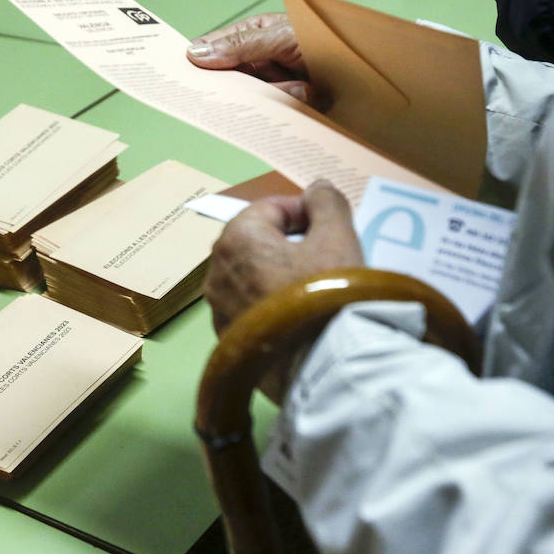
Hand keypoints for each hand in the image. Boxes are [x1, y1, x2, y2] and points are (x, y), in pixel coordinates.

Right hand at [186, 13, 317, 106]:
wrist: (372, 70)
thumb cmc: (330, 41)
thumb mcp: (282, 36)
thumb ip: (240, 45)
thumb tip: (197, 51)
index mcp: (255, 36)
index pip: (216, 48)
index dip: (200, 60)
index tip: (184, 74)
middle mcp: (261, 61)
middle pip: (232, 80)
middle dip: (251, 87)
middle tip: (270, 83)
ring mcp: (276, 85)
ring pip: (256, 99)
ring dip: (283, 95)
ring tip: (309, 86)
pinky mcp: (290, 106)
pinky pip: (275, 113)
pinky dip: (294, 107)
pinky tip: (311, 98)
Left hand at [204, 180, 363, 401]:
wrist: (324, 366)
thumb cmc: (328, 291)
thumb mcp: (338, 237)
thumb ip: (326, 203)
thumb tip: (316, 188)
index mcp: (235, 239)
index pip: (269, 208)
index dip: (303, 210)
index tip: (330, 223)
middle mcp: (215, 273)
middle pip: (255, 243)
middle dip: (288, 241)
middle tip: (325, 252)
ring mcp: (218, 311)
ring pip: (250, 278)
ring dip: (277, 273)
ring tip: (314, 285)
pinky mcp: (229, 344)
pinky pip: (250, 310)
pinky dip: (271, 304)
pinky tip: (299, 314)